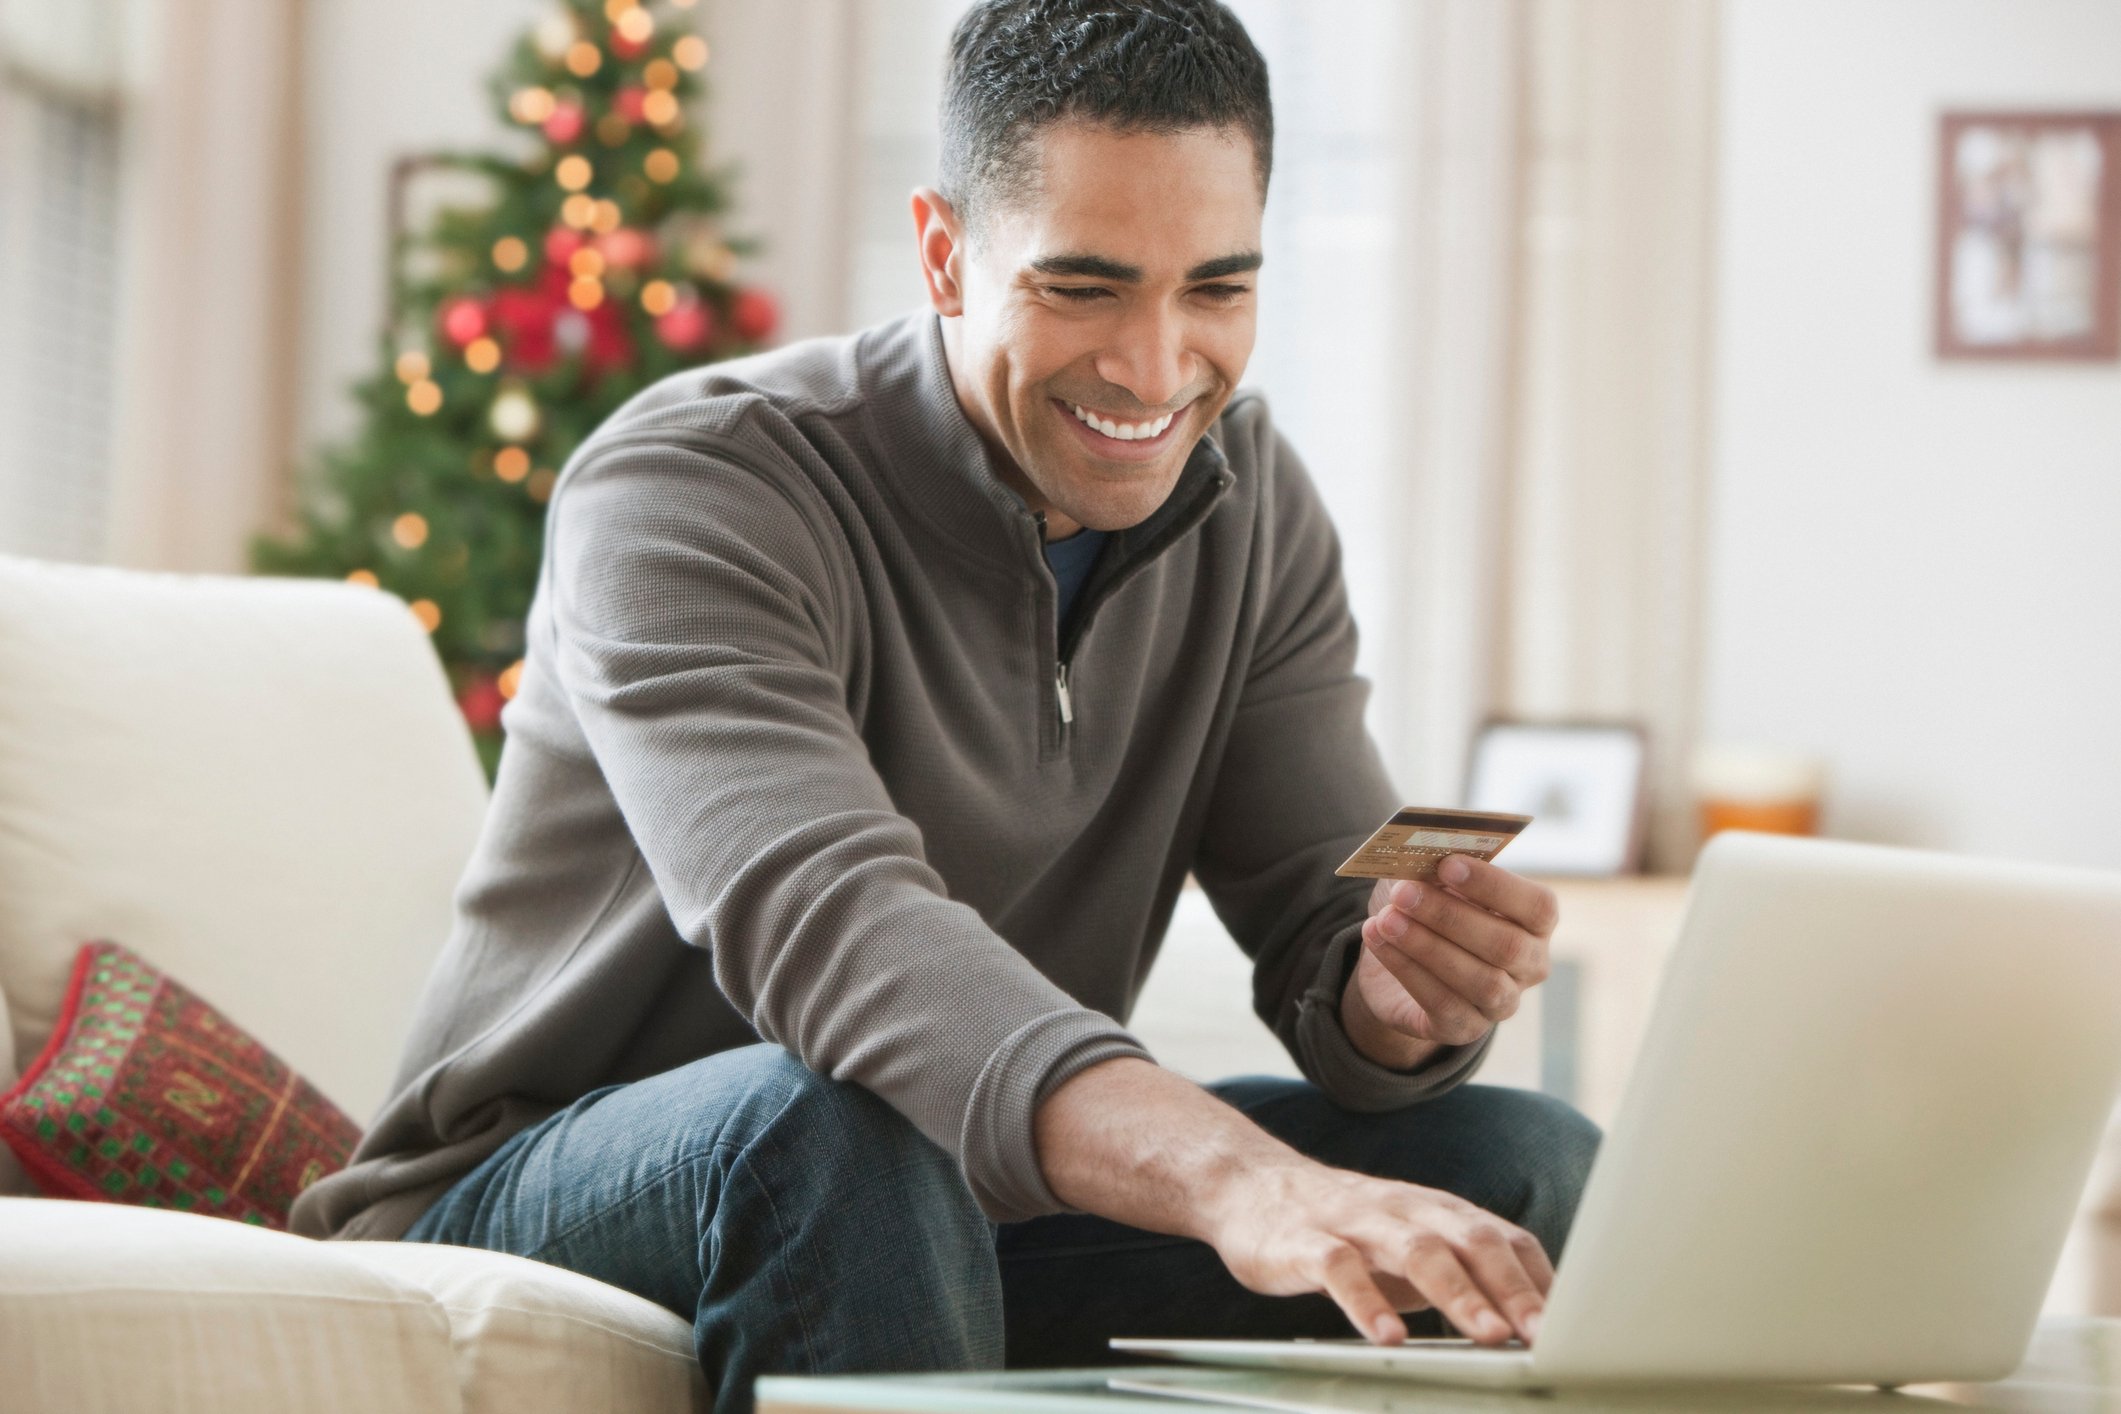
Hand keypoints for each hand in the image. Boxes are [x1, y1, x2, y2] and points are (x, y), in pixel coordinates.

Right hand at [1204, 1156, 1554, 1345]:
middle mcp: (1406, 1211)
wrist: (1249, 1186)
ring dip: (1457, 1292)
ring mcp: (1356, 1223)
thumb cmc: (1347, 1230)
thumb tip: (1528, 1329)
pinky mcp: (1305, 1242)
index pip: (1505, 1240)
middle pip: (1470, 1240)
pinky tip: (1388, 1337)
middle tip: (1545, 1334)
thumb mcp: (1410, 1248)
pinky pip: (1340, 1268)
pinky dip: (1366, 1302)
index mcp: (1438, 1213)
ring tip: (1489, 1336)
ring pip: (1415, 1249)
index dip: (1542, 1283)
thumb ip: (1461, 1277)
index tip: (1581, 1327)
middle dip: (1512, 1289)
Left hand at [1353, 855, 1557, 1045]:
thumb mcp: (1429, 877)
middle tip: (1403, 892)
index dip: (1494, 885)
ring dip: (1426, 946)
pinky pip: (1443, 1004)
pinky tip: (1378, 940)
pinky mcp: (1465, 1027)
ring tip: (1385, 919)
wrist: (1394, 960)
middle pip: (1505, 945)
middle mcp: (1530, 965)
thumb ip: (1436, 862)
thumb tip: (1423, 849)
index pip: (1537, 906)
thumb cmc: (1425, 907)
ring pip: (1478, 980)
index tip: (1447, 863)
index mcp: (1536, 921)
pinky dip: (1406, 969)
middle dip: (1449, 916)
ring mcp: (1502, 1002)